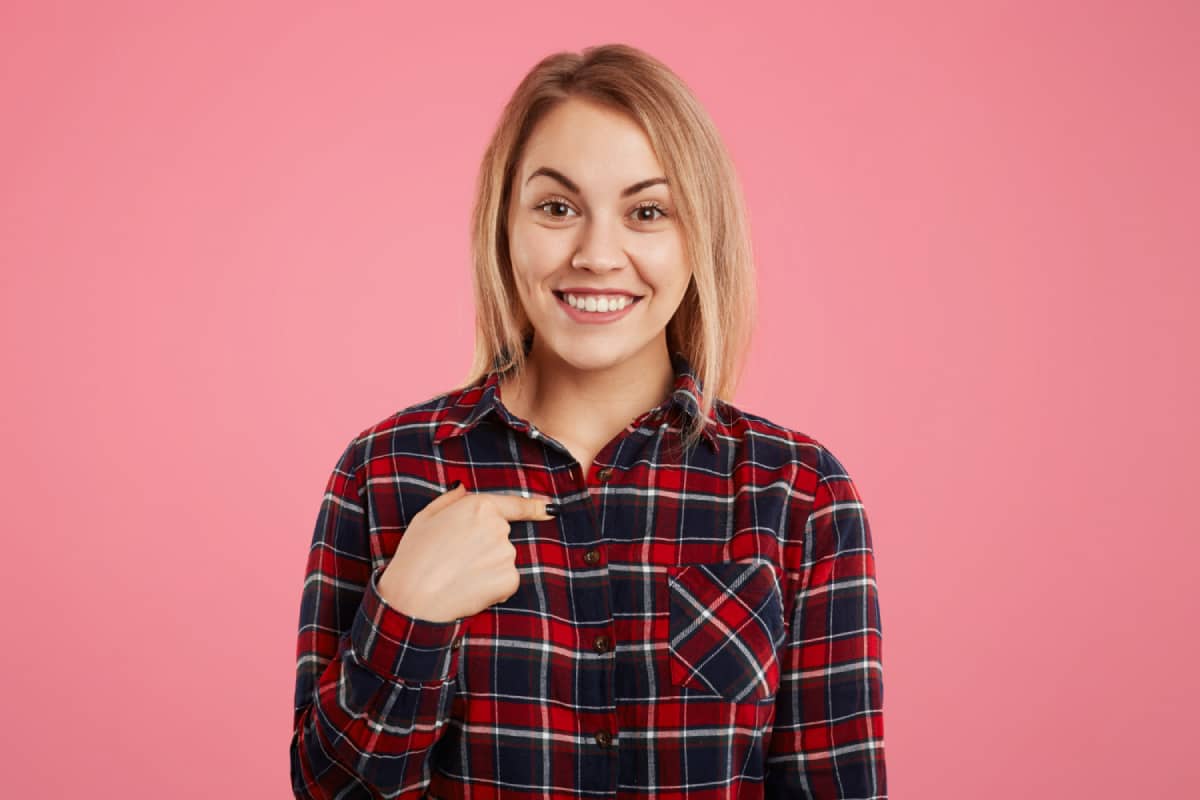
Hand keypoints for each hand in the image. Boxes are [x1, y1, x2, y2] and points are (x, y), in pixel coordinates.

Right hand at [377, 483, 556, 621]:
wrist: (414, 597)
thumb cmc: (414, 556)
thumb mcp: (425, 517)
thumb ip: (450, 500)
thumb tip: (463, 488)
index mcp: (479, 507)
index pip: (514, 505)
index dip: (534, 507)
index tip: (550, 509)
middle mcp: (498, 527)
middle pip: (502, 537)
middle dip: (486, 548)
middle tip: (456, 560)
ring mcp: (506, 553)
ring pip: (503, 561)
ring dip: (488, 569)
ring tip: (459, 576)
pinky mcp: (510, 579)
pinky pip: (506, 582)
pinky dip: (493, 588)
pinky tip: (470, 589)